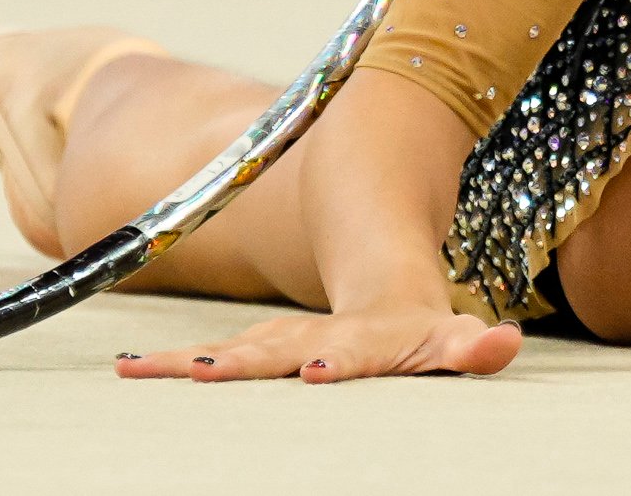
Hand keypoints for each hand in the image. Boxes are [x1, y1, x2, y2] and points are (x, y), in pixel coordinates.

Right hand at [114, 307, 522, 383]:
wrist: (372, 257)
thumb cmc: (417, 325)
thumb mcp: (452, 336)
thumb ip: (471, 346)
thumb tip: (504, 343)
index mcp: (370, 335)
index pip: (356, 350)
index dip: (340, 360)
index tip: (315, 372)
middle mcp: (319, 336)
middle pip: (277, 351)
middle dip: (244, 364)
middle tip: (198, 373)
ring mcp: (282, 342)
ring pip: (235, 352)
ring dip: (189, 362)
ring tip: (144, 371)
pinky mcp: (257, 352)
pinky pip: (210, 360)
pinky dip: (168, 364)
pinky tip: (126, 371)